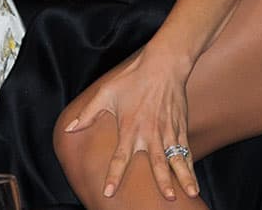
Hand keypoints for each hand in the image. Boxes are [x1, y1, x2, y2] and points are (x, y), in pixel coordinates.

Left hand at [63, 46, 197, 199]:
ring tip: (190, 193)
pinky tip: (192, 183)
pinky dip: (189, 167)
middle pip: (157, 161)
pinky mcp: (180, 127)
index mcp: (131, 127)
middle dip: (163, 181)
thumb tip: (69, 129)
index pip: (120, 156)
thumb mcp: (106, 93)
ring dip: (183, 176)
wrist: (163, 64)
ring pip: (176, 158)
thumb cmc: (133, 78)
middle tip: (168, 198)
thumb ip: (88, 113)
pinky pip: (185, 150)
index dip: (114, 174)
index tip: (109, 192)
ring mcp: (168, 131)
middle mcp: (151, 133)